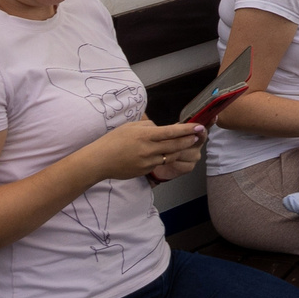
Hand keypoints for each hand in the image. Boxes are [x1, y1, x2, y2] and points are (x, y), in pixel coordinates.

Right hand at [84, 118, 201, 182]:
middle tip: (198, 136)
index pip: (171, 132)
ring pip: (170, 156)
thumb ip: (149, 126)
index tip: (199, 127)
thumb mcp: (131, 126)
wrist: (99, 161)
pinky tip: (166, 153)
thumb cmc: (113, 140)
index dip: (187, 130)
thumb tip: (162, 129)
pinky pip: (159, 164)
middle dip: (189, 140)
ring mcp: (147, 162)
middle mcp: (149, 149)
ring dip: (180, 150)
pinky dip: (165, 158)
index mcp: (145, 135)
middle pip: (175, 145)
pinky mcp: (145, 171)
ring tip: (187, 144)